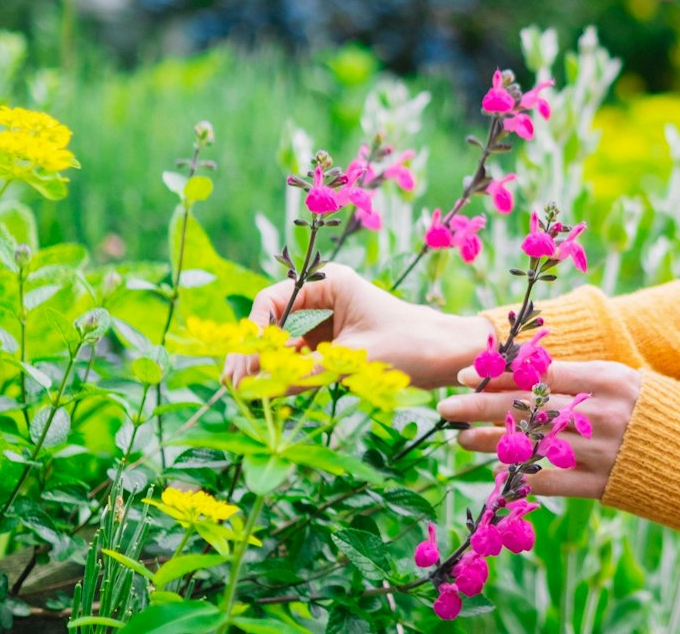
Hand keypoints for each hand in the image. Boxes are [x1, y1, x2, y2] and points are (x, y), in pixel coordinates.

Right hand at [229, 263, 493, 390]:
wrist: (447, 356)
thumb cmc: (410, 345)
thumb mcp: (355, 359)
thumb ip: (305, 374)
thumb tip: (257, 390)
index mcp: (329, 282)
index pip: (272, 300)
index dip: (253, 331)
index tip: (244, 364)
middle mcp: (322, 296)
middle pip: (271, 322)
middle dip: (252, 353)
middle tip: (233, 387)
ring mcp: (325, 321)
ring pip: (281, 343)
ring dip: (263, 367)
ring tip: (243, 396)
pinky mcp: (331, 344)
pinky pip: (297, 358)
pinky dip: (283, 375)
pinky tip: (268, 395)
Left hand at [438, 360, 642, 499]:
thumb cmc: (661, 411)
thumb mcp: (625, 381)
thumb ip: (582, 379)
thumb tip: (529, 374)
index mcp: (607, 378)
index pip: (539, 372)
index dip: (499, 374)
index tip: (466, 373)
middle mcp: (600, 412)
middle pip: (526, 407)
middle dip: (480, 406)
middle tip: (447, 406)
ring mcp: (600, 451)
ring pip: (530, 445)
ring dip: (491, 443)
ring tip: (462, 439)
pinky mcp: (602, 484)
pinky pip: (551, 481)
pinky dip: (521, 477)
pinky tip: (497, 473)